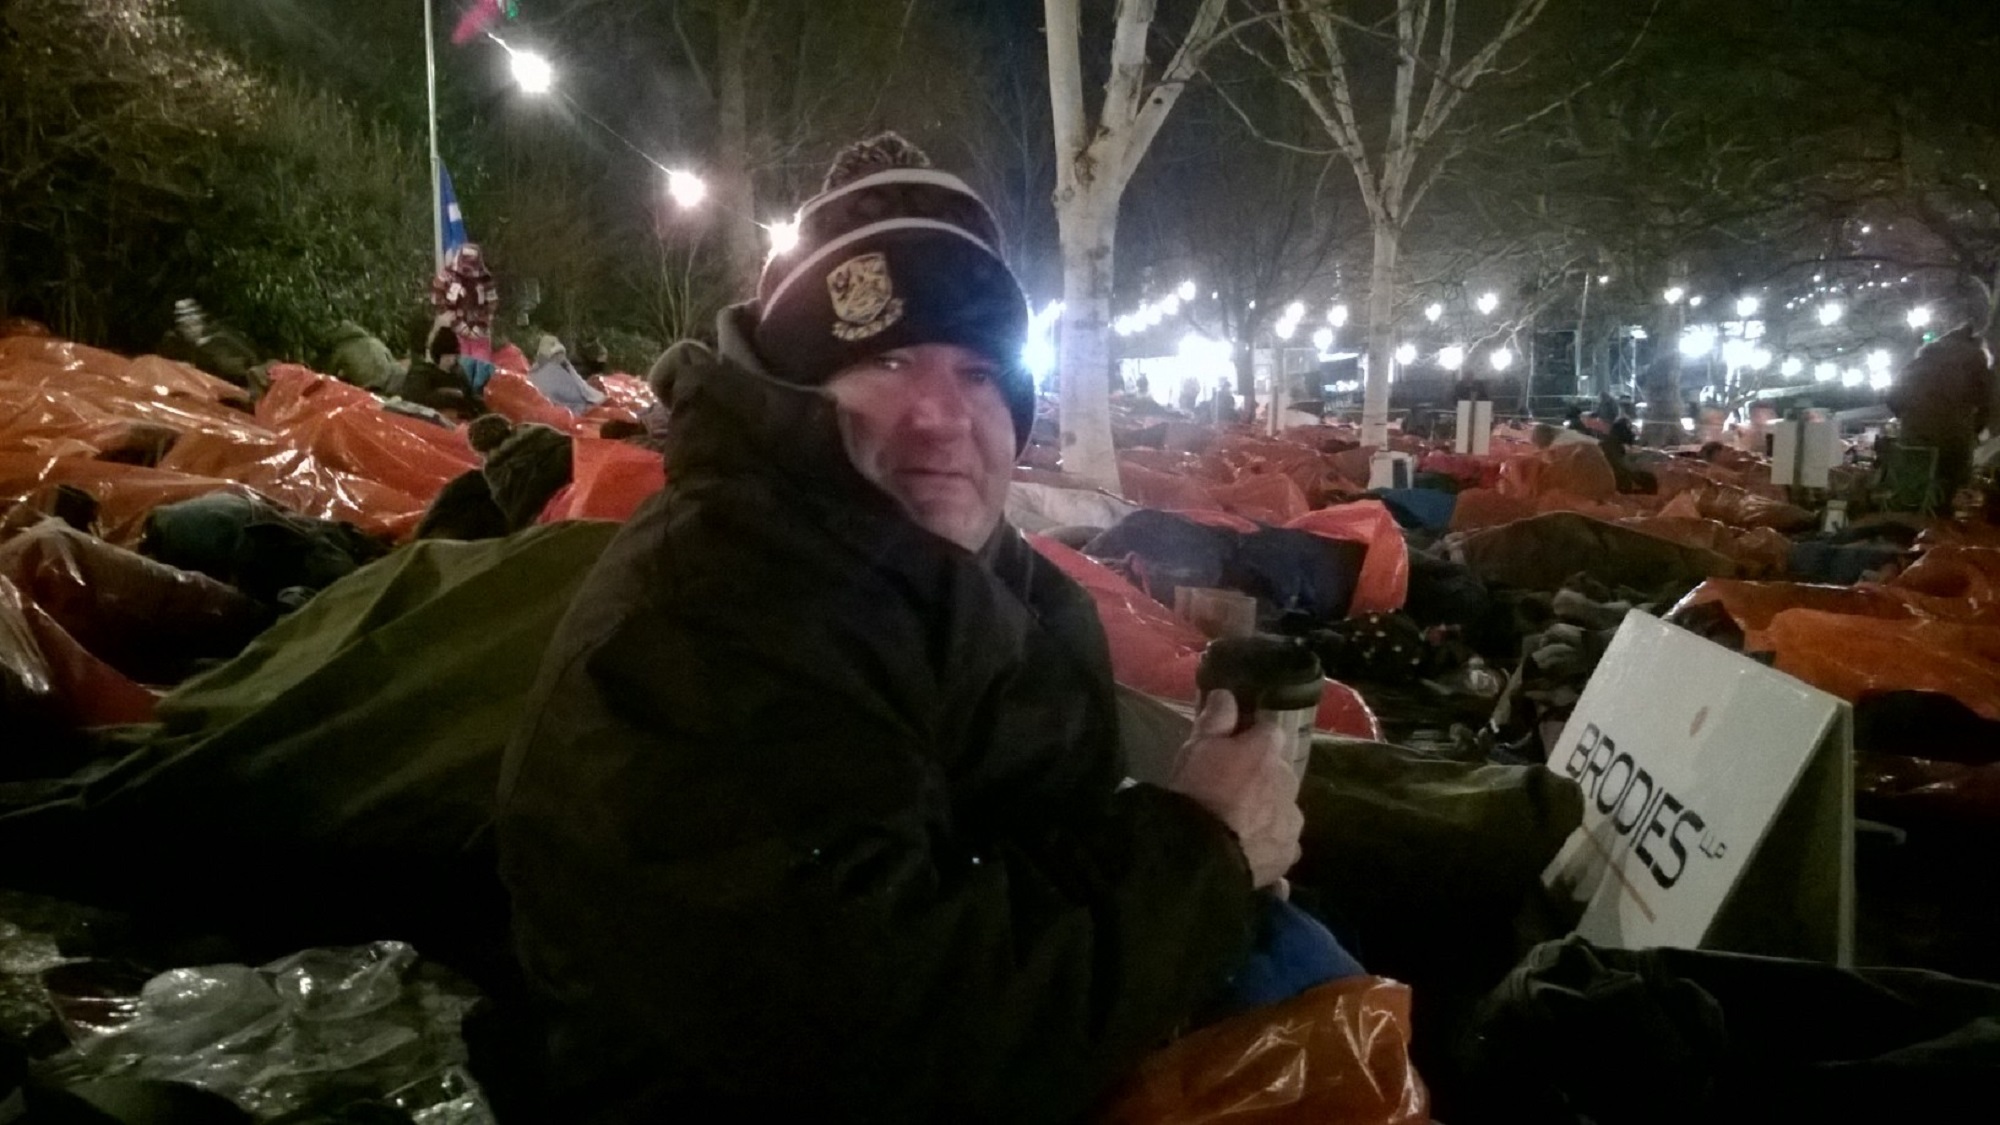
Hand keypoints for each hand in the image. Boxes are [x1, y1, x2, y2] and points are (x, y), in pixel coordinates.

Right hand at [1164, 691, 1303, 889]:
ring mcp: (1292, 820)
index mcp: (1268, 751)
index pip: (1269, 732)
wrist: (1203, 851)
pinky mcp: (1288, 853)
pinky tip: (1250, 851)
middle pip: (1279, 772)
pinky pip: (1282, 843)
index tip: (1233, 749)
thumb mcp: (1196, 748)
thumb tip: (1226, 694)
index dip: (1251, 740)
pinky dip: (1269, 844)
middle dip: (1261, 778)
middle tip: (1231, 791)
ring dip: (1268, 812)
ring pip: (1282, 808)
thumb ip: (1215, 720)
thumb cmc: (1197, 791)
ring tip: (1238, 826)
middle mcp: (1289, 781)